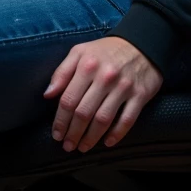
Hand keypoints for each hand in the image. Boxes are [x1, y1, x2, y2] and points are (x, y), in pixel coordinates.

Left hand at [45, 35, 161, 152]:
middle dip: (73, 133)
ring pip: (104, 119)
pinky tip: (107, 142)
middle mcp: (105, 77)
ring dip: (91, 137)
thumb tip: (47, 95)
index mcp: (87, 66)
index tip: (56, 134)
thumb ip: (62, 72)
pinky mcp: (141, 95)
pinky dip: (117, 134)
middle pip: (84, 112)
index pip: (68, 99)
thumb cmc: (105, 51)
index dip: (60, 120)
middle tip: (68, 146)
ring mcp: (124, 87)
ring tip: (82, 147)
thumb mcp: (80, 52)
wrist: (142, 43)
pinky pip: (127, 119)